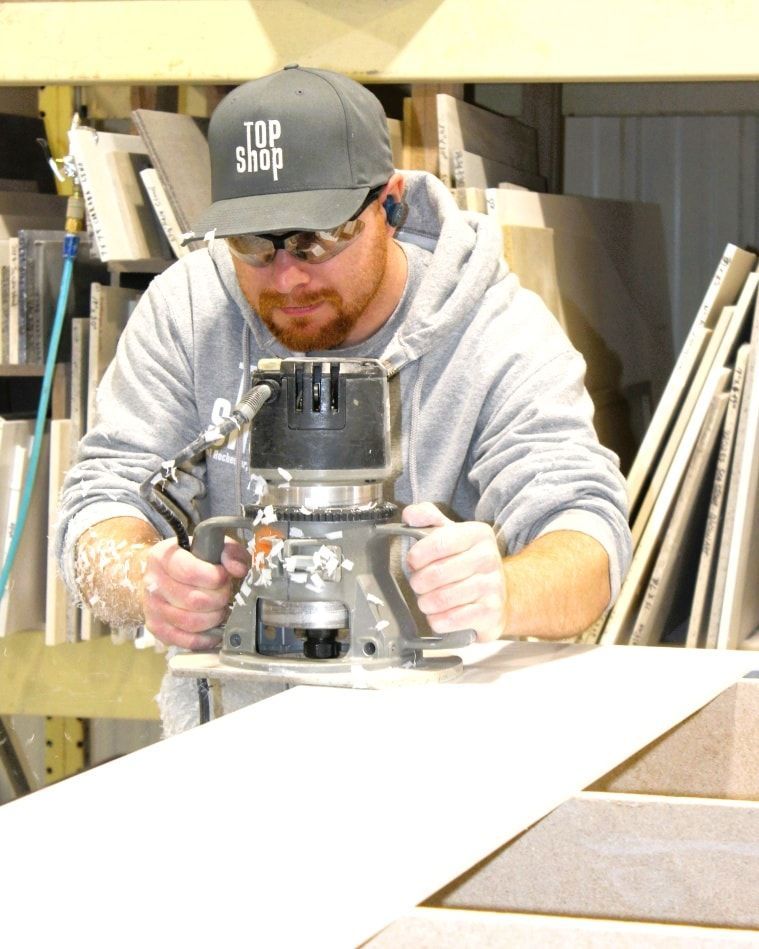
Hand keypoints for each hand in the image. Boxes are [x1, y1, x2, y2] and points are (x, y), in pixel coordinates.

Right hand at [140, 536, 249, 649]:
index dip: (216, 577)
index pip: (190, 572)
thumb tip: (238, 569)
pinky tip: (214, 627)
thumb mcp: (212, 546)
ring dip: (214, 617)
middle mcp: (152, 582)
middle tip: (225, 593)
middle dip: (219, 598)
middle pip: (194, 600)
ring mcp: (152, 608)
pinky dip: (206, 637)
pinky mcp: (156, 628)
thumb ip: (230, 552)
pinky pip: (186, 640)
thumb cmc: (192, 560)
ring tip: (219, 607)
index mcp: (162, 557)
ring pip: (191, 622)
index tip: (224, 576)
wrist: (163, 574)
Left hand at [402, 502, 506, 641]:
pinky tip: (439, 615)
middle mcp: (489, 558)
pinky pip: (452, 619)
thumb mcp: (450, 534)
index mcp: (478, 534)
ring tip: (427, 600)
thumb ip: (428, 518)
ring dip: (426, 602)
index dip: (418, 555)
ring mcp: (493, 586)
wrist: (499, 594)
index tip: (413, 562)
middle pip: (437, 573)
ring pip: (442, 598)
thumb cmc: (467, 563)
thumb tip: (410, 514)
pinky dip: (437, 620)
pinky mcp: (491, 613)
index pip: (439, 541)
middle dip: (419, 582)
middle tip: (419, 584)